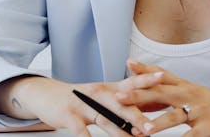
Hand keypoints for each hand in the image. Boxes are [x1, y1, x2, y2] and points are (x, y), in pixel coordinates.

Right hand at [0, 73, 163, 136]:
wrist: (46, 94)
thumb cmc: (78, 98)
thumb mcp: (99, 96)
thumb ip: (120, 104)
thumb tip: (146, 117)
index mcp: (107, 88)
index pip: (130, 82)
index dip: (146, 79)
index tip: (163, 79)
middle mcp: (97, 94)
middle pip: (120, 105)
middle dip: (137, 117)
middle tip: (151, 128)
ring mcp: (82, 104)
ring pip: (104, 120)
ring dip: (119, 133)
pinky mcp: (68, 115)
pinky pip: (81, 131)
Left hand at [113, 59, 209, 136]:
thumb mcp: (192, 94)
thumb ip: (170, 92)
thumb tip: (144, 92)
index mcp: (185, 86)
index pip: (162, 75)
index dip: (145, 69)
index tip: (127, 64)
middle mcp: (190, 95)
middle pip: (162, 92)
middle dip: (139, 95)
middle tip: (119, 96)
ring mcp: (200, 111)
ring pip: (175, 116)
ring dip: (158, 124)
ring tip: (143, 130)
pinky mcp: (209, 128)